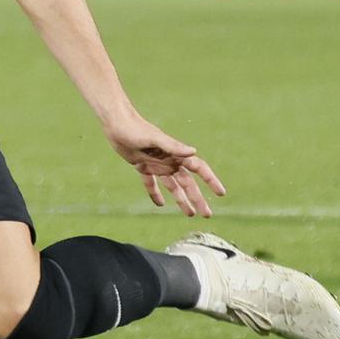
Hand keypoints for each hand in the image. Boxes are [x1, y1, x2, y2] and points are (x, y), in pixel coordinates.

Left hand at [106, 115, 225, 217]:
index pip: (199, 169)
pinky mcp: (143, 166)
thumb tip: (193, 151)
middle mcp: (170, 160)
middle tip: (207, 214)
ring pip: (173, 186)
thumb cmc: (136, 129)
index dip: (211, 180)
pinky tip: (160, 204)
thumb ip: (173, 146)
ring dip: (181, 200)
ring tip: (190, 214)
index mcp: (176, 153)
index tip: (221, 193)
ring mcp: (157, 165)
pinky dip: (155, 194)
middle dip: (198, 198)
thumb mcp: (154, 139)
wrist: (117, 124)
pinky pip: (151, 184)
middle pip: (188, 183)